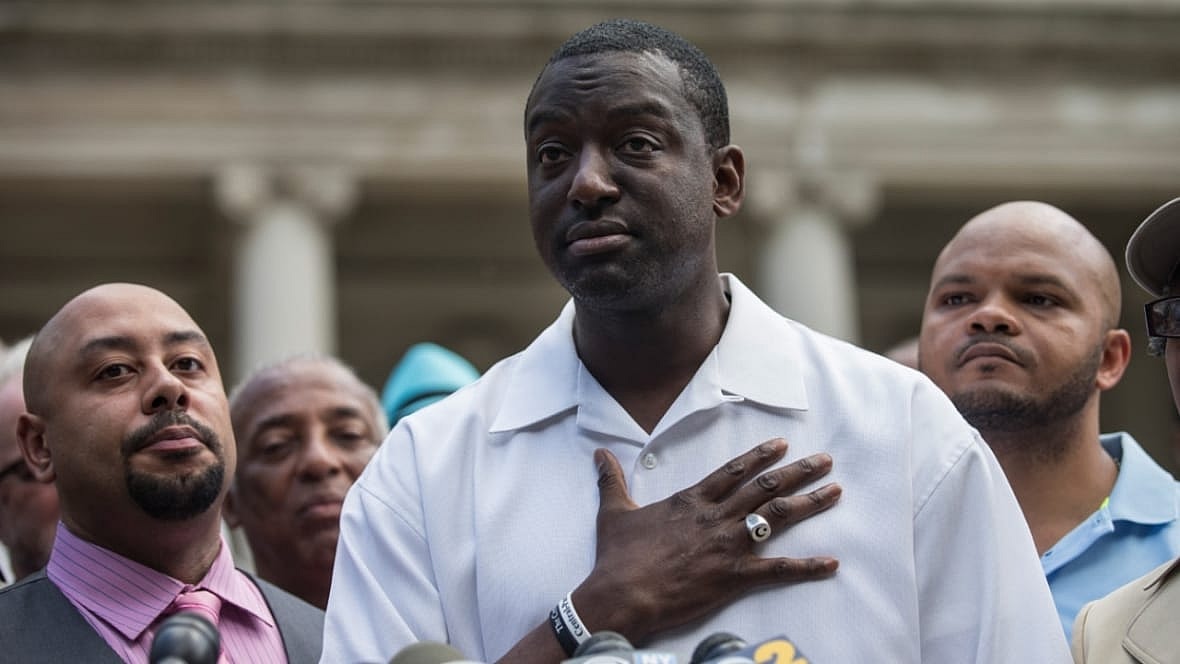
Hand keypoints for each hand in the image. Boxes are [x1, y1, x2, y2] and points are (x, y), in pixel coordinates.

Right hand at [573, 438, 840, 643]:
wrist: (621, 594)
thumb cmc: (618, 556)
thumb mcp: (614, 512)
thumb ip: (612, 480)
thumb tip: (600, 454)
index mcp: (691, 500)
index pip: (733, 471)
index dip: (759, 456)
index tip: (782, 445)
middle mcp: (715, 517)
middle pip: (764, 488)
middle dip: (798, 472)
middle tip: (824, 461)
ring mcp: (727, 546)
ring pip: (776, 518)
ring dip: (808, 503)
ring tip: (834, 492)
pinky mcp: (733, 577)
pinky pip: (778, 570)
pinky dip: (807, 567)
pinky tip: (831, 563)